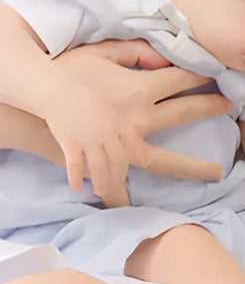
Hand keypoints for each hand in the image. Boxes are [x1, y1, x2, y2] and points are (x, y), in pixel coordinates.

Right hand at [42, 80, 148, 207]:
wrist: (59, 92)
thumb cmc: (82, 96)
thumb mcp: (106, 107)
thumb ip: (115, 120)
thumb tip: (121, 130)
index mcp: (118, 123)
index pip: (133, 143)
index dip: (139, 155)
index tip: (146, 163)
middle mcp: (107, 133)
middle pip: (118, 159)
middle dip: (119, 175)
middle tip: (118, 186)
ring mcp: (89, 139)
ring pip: (99, 166)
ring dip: (102, 181)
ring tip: (101, 192)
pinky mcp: (71, 142)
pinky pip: (76, 164)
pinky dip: (76, 178)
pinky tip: (76, 188)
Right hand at [54, 40, 230, 185]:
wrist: (39, 98)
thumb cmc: (67, 72)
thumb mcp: (102, 53)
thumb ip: (136, 53)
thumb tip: (162, 59)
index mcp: (139, 90)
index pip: (181, 80)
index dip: (203, 77)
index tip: (223, 77)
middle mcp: (137, 118)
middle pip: (182, 115)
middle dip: (209, 109)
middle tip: (233, 107)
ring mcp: (122, 141)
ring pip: (160, 160)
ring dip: (189, 168)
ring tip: (215, 173)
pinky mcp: (102, 157)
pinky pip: (116, 178)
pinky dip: (121, 193)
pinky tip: (134, 204)